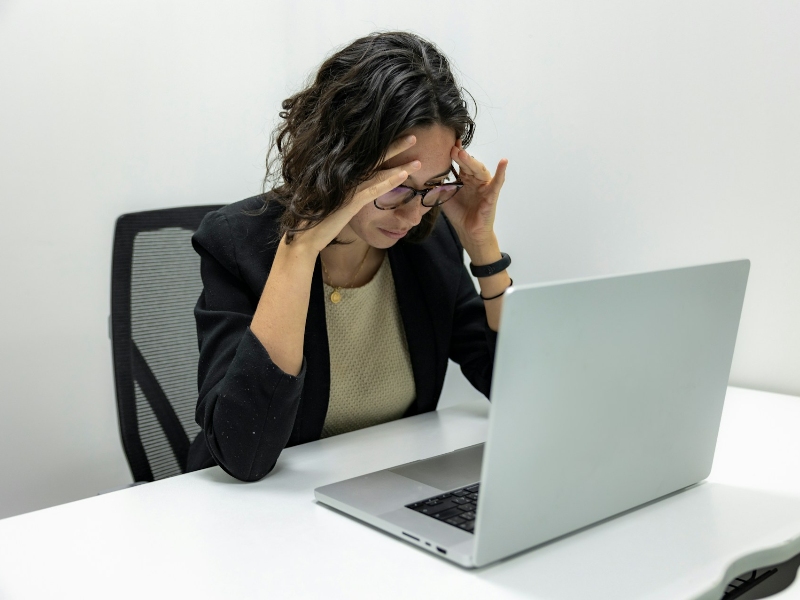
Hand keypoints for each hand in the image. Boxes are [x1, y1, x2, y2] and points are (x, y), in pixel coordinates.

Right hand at [288, 135, 421, 254]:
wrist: (304, 236)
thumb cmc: (318, 219)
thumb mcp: (334, 201)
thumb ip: (346, 191)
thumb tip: (355, 188)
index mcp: (343, 175)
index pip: (368, 158)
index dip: (384, 147)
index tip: (399, 138)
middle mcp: (345, 177)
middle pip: (374, 158)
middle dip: (395, 146)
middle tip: (413, 136)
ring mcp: (348, 188)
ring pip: (378, 172)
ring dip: (400, 165)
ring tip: (418, 160)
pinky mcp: (350, 202)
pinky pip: (374, 189)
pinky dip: (390, 181)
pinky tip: (404, 175)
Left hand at [440, 140, 507, 252]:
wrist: (468, 232)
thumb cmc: (459, 214)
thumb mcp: (444, 197)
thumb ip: (438, 186)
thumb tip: (425, 174)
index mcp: (464, 178)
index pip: (459, 162)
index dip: (454, 153)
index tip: (446, 143)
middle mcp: (475, 179)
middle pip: (468, 164)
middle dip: (460, 156)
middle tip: (451, 148)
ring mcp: (484, 186)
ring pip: (479, 170)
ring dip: (472, 161)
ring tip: (463, 153)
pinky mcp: (492, 194)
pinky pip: (498, 182)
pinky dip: (501, 172)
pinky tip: (503, 161)